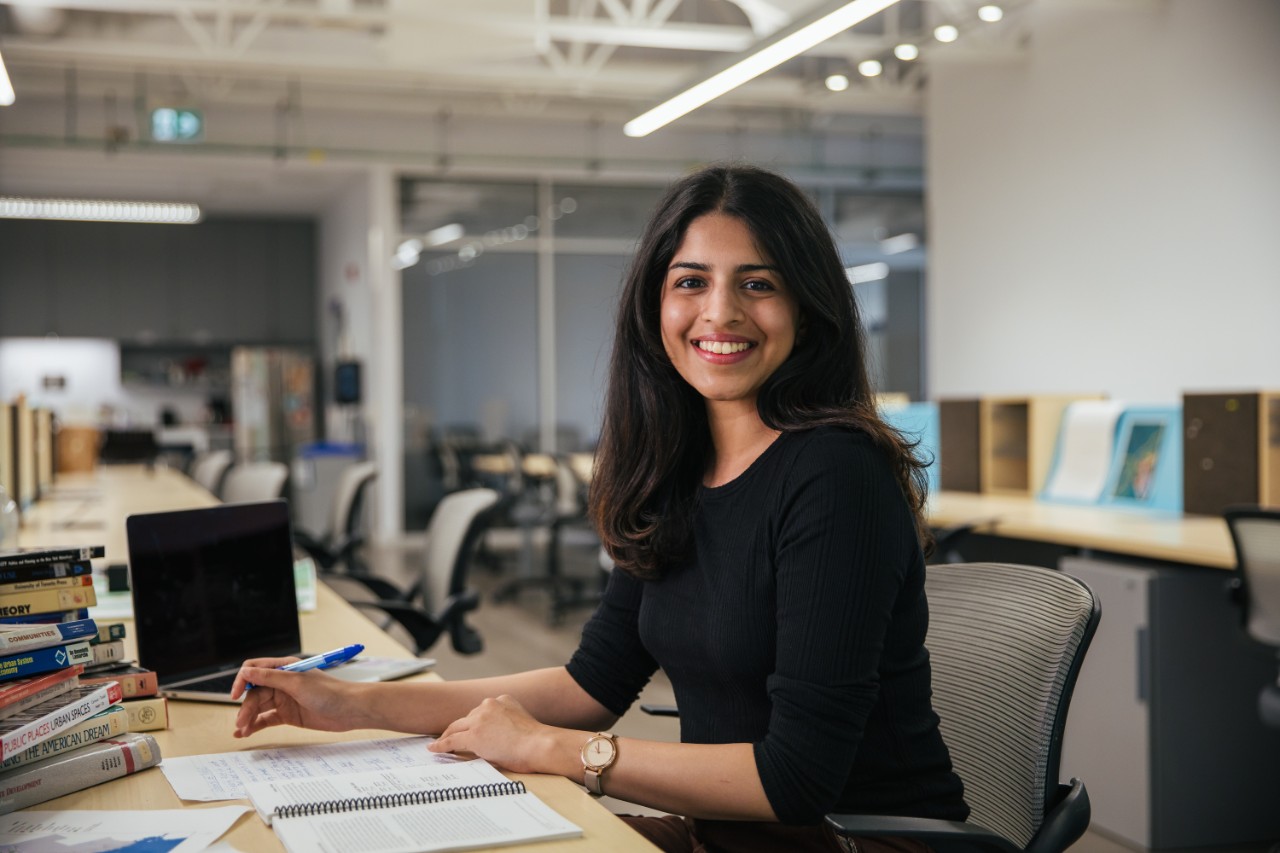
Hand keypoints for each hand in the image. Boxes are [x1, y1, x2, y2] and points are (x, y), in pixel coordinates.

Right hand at [232, 657, 373, 738]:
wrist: (350, 710)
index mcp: (284, 668)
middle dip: (246, 707)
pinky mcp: (288, 715)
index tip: (235, 695)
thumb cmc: (329, 692)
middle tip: (242, 722)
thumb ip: (270, 678)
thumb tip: (245, 672)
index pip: (254, 670)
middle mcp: (282, 682)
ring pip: (259, 707)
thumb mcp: (297, 683)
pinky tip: (245, 733)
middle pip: (254, 692)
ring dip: (248, 718)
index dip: (242, 681)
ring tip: (242, 731)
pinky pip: (266, 719)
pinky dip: (255, 725)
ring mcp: (285, 699)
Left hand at [428, 694, 561, 774]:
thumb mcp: (520, 721)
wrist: (540, 745)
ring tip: (440, 743)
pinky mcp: (473, 735)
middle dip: (457, 728)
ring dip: (448, 736)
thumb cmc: (537, 741)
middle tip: (448, 736)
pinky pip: (452, 741)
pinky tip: (434, 748)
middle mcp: (489, 705)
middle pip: (466, 718)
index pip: (481, 712)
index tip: (468, 728)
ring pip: (457, 728)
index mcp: (503, 700)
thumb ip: (506, 722)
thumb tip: (496, 737)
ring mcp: (480, 719)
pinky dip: (441, 745)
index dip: (472, 722)